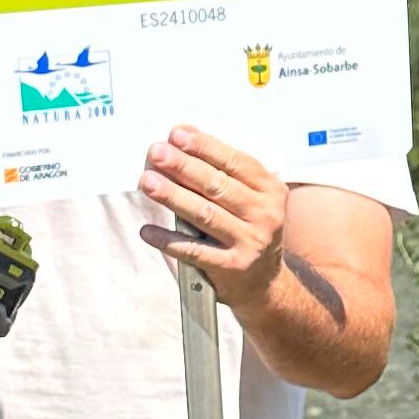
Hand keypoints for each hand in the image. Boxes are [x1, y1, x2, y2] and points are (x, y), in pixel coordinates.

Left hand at [138, 126, 290, 315]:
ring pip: (205, 215)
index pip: (236, 162)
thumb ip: (222, 170)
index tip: (178, 135)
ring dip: (173, 197)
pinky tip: (148, 230)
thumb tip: (182, 136)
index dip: (205, 147)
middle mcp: (265, 215)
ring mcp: (250, 242)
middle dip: (184, 167)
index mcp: (270, 190)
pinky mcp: (232, 267)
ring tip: (148, 182)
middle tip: (157, 153)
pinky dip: (169, 240)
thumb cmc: (248, 229)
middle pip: (218, 186)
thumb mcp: (249, 197)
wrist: (263, 283)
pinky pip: (194, 251)